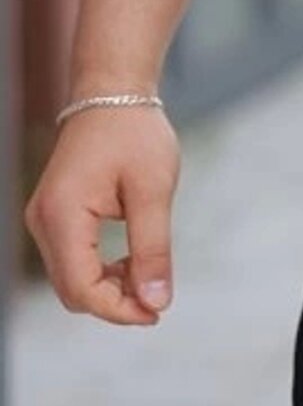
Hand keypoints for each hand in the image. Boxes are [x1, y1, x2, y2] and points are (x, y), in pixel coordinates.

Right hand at [23, 106, 181, 326]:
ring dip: (107, 288)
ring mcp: (44, 219)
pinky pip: (71, 260)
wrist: (113, 92)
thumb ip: (153, 249)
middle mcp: (43, 221)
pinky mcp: (53, 216)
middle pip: (72, 290)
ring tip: (147, 276)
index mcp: (62, 215)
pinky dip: (99, 271)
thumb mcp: (153, 190)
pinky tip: (130, 261)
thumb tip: (157, 303)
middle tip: (157, 300)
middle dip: (114, 303)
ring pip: (70, 279)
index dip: (119, 310)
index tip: (157, 312)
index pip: (81, 288)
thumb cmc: (135, 134)